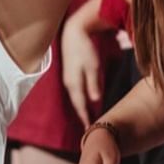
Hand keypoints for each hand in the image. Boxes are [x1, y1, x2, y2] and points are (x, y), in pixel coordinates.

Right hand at [60, 10, 102, 125]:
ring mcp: (68, 79)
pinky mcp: (70, 74)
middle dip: (82, 116)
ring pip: (75, 98)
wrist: (73, 33)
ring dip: (81, 109)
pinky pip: (76, 92)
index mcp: (74, 83)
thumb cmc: (85, 48)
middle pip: (76, 104)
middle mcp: (69, 83)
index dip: (85, 118)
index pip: (80, 105)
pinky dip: (80, 100)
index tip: (89, 130)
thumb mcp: (92, 66)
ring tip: (87, 119)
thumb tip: (95, 100)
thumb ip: (93, 83)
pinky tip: (85, 103)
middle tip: (89, 130)